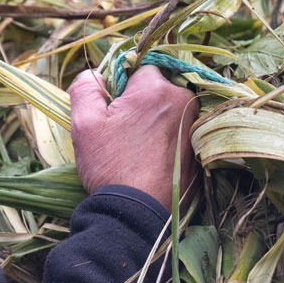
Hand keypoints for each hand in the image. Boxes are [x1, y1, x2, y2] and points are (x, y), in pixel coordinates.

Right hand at [67, 66, 198, 209]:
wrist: (138, 213)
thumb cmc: (110, 166)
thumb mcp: (84, 123)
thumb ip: (86, 87)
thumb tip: (95, 73)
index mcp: (156, 89)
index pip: (139, 69)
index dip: (121, 87)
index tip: (112, 112)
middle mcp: (183, 101)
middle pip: (157, 88)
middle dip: (139, 103)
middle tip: (122, 133)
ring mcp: (194, 125)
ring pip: (168, 110)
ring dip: (153, 121)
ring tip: (135, 149)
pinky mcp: (199, 148)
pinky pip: (178, 131)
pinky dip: (164, 139)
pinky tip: (149, 160)